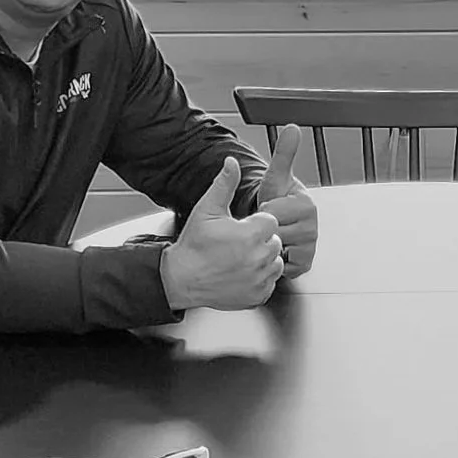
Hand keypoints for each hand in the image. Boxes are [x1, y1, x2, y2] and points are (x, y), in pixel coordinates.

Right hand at [162, 156, 284, 310]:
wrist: (182, 279)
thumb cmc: (194, 245)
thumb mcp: (207, 210)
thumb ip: (224, 184)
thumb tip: (232, 162)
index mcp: (250, 235)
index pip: (270, 221)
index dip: (255, 223)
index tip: (241, 228)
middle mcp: (258, 258)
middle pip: (275, 241)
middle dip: (260, 240)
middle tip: (237, 244)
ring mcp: (259, 279)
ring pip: (275, 261)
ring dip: (263, 259)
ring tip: (240, 258)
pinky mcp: (258, 295)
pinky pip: (270, 282)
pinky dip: (260, 278)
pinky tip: (241, 272)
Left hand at [257, 125, 318, 277]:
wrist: (278, 221)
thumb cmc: (277, 198)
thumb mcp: (276, 175)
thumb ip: (283, 153)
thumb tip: (292, 128)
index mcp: (307, 205)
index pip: (273, 212)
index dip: (263, 211)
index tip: (269, 206)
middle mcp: (313, 227)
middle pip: (275, 232)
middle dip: (265, 228)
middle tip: (269, 222)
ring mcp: (310, 246)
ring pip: (277, 249)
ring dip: (268, 244)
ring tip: (273, 234)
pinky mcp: (305, 264)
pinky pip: (283, 265)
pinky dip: (275, 259)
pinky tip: (276, 248)